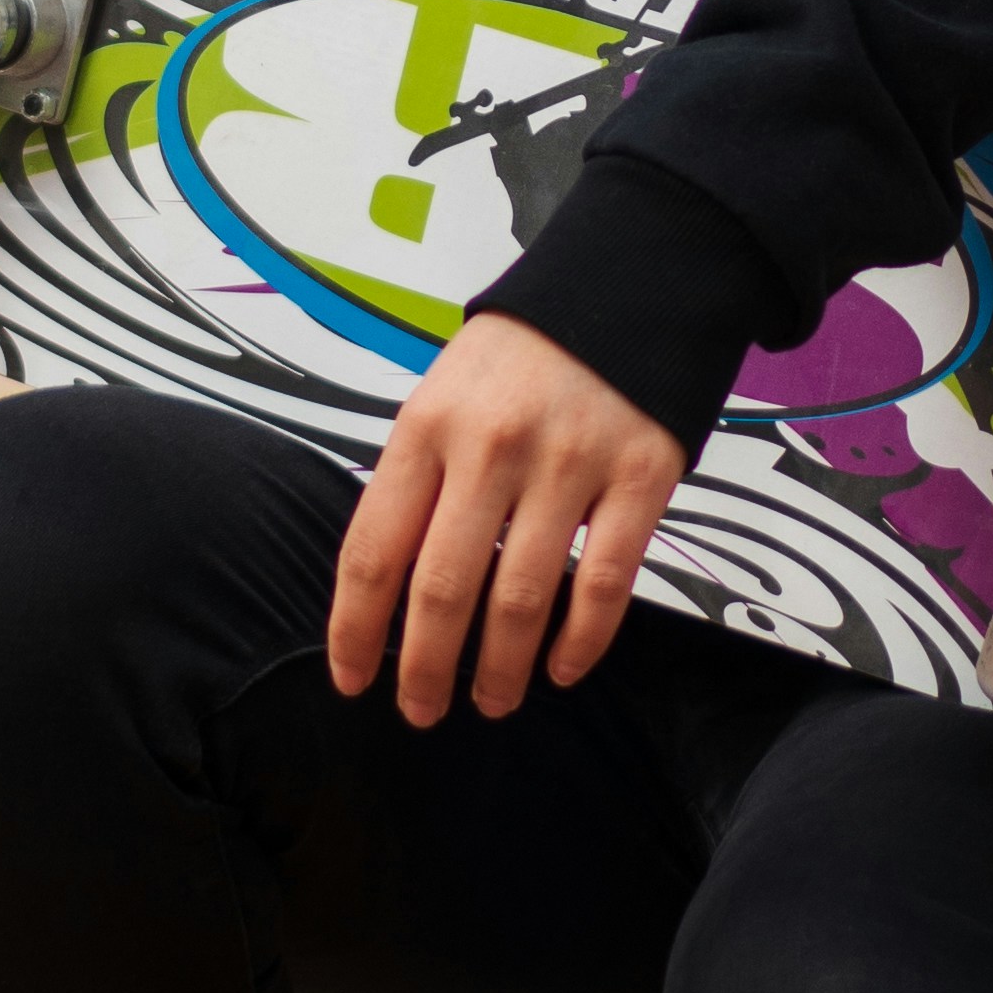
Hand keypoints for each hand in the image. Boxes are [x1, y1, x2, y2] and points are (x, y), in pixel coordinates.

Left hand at [328, 313, 685, 728]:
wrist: (632, 280)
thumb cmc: (524, 355)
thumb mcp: (444, 393)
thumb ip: (418, 479)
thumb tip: (386, 587)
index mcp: (425, 426)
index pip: (372, 550)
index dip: (355, 629)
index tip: (351, 680)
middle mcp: (491, 446)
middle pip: (441, 589)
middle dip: (423, 669)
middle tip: (420, 712)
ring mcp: (569, 462)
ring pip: (522, 598)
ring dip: (501, 670)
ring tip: (493, 702)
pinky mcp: (640, 476)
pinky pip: (605, 583)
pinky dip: (580, 642)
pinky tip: (561, 670)